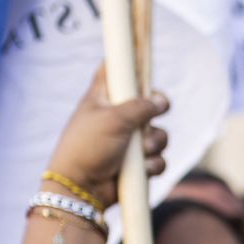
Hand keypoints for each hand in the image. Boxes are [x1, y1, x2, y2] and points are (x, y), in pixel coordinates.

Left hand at [45, 67, 169, 208]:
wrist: (82, 188)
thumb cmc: (88, 146)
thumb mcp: (114, 118)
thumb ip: (141, 106)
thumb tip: (161, 101)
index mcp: (103, 98)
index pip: (114, 70)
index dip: (127, 61)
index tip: (141, 55)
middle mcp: (116, 117)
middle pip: (148, 103)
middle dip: (156, 111)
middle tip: (159, 110)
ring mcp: (127, 141)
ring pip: (158, 134)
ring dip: (155, 143)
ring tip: (142, 151)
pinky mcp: (136, 164)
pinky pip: (158, 159)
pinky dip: (153, 164)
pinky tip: (142, 170)